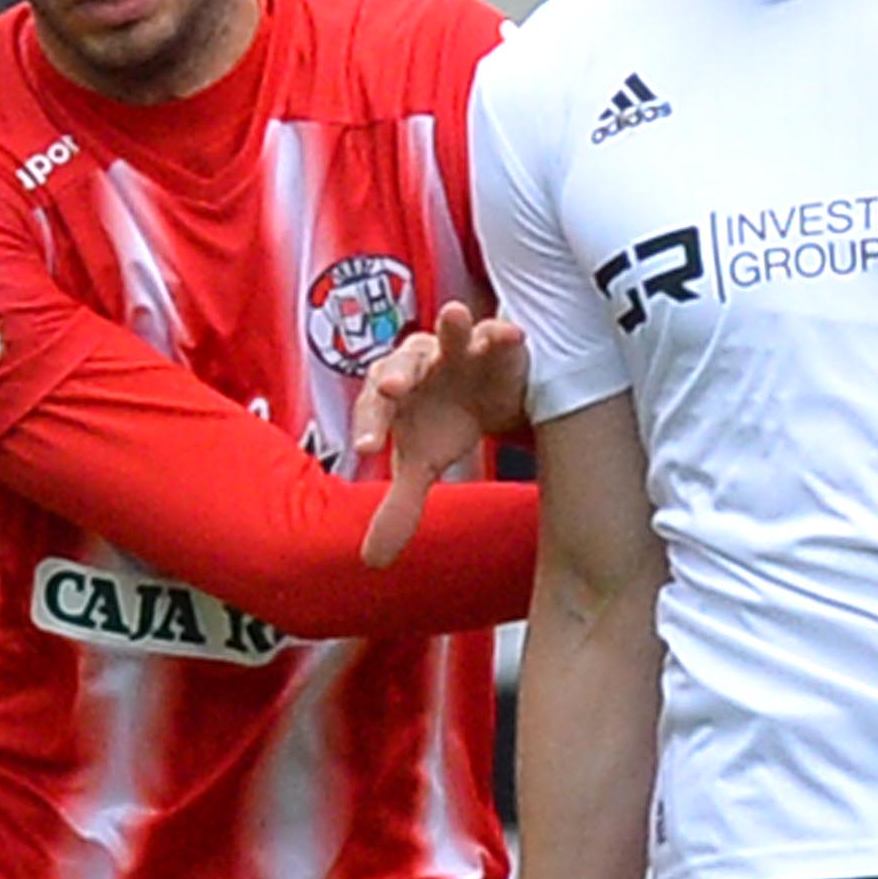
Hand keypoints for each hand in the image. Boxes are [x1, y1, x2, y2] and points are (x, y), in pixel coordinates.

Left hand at [354, 301, 529, 570]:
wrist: (490, 394)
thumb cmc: (444, 422)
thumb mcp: (424, 464)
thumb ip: (400, 507)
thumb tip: (372, 562)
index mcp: (395, 390)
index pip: (374, 404)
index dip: (370, 424)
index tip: (366, 450)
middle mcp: (421, 363)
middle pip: (404, 362)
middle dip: (400, 374)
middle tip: (395, 388)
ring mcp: (459, 349)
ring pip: (450, 334)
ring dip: (452, 327)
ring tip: (454, 315)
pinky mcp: (497, 344)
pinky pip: (498, 333)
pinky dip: (503, 333)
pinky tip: (511, 335)